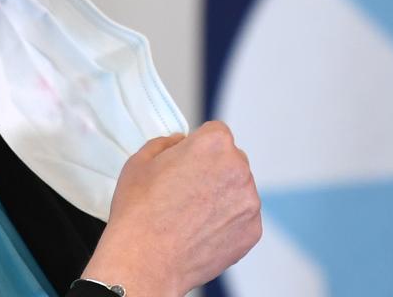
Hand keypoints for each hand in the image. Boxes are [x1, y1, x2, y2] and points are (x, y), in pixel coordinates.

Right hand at [80, 121, 261, 296]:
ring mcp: (250, 202)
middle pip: (231, 160)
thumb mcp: (140, 161)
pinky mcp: (253, 231)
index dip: (197, 146)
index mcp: (213, 144)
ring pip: (237, 190)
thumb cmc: (139, 211)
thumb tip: (181, 143)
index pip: (216, 132)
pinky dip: (226, 222)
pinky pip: (241, 218)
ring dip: (221, 196)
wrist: (146, 259)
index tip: (185, 162)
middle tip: (185, 190)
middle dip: (213, 170)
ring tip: (190, 215)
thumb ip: (167, 143)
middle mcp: (239, 169)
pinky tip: (200, 231)